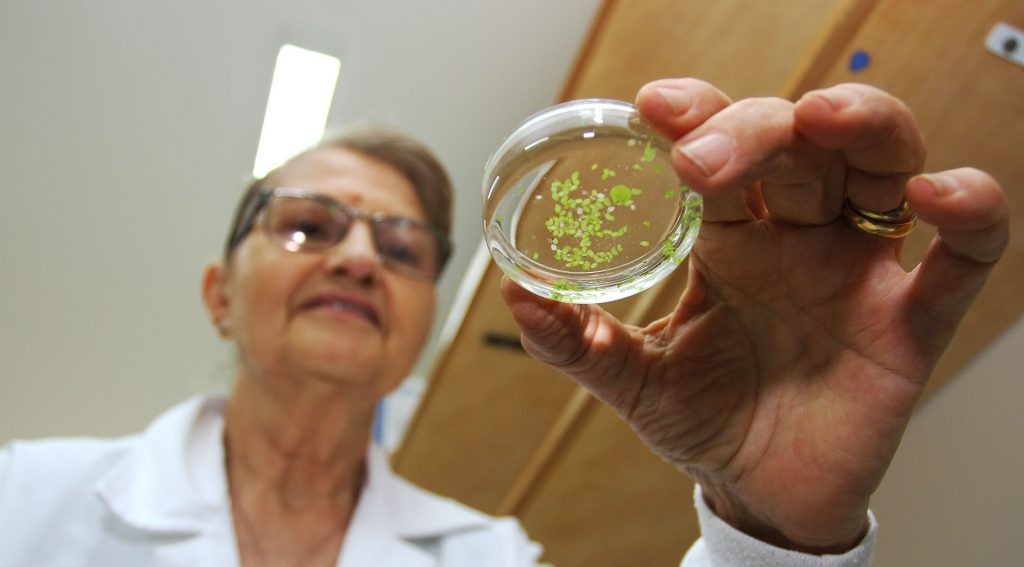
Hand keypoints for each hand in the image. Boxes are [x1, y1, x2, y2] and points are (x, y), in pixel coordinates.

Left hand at [500, 79, 1008, 552]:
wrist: (760, 494)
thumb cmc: (705, 423)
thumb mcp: (634, 380)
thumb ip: (578, 343)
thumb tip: (515, 298)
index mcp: (728, 239)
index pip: (719, 150)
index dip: (696, 117)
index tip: (653, 108)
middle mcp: (795, 238)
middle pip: (794, 147)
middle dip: (752, 132)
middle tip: (701, 156)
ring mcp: (855, 270)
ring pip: (878, 166)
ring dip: (861, 128)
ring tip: (821, 121)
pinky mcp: (909, 319)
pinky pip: (961, 256)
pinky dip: (966, 214)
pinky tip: (934, 196)